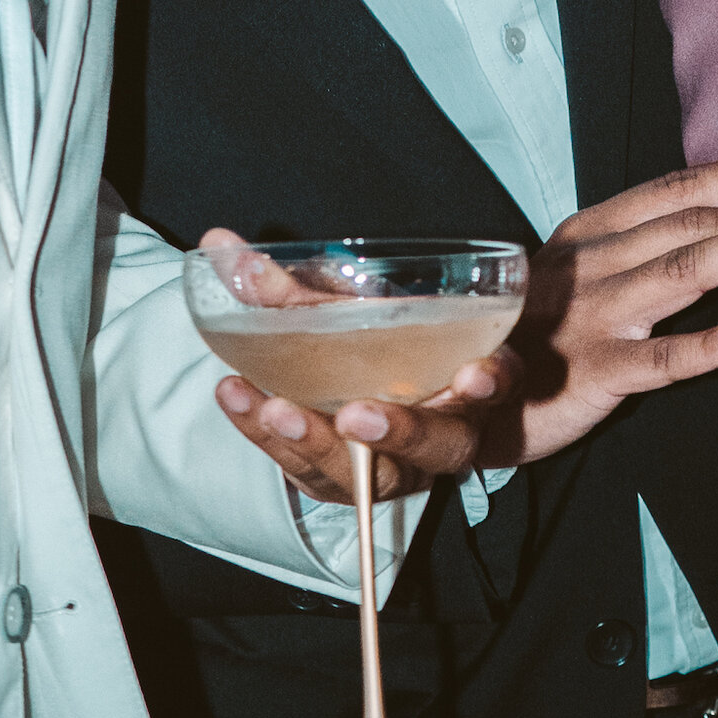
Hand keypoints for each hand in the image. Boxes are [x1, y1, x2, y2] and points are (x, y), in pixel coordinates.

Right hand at [201, 228, 520, 505]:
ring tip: (370, 407)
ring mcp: (458, 424)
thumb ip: (277, 292)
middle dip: (319, 446)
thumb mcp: (328, 313)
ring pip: (433, 449)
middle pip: (366, 474)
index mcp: (356, 445)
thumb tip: (214, 244)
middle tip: (286, 409)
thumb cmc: (379, 333)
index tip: (232, 391)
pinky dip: (490, 381)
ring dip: (404, 430)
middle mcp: (408, 453)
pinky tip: (480, 369)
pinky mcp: (504, 387)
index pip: (308, 463)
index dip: (267, 438)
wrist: (465, 324)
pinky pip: (500, 393)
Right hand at [497, 159, 717, 462]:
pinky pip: (664, 359)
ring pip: (682, 273)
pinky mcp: (598, 373)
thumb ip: (629, 245)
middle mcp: (594, 264)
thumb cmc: (533, 329)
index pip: (671, 190)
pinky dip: (711, 344)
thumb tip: (710, 221)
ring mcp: (596, 317)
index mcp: (589, 233)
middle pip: (687, 224)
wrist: (461, 393)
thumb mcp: (571, 270)